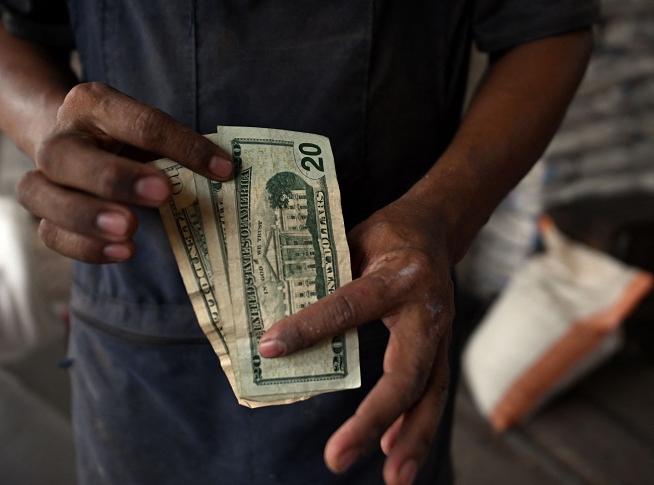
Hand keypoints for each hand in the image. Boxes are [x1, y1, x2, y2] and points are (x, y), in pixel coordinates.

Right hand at [16, 82, 232, 262]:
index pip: (139, 123)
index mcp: (92, 104)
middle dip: (115, 177)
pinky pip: (51, 233)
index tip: (222, 169)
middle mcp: (59, 136)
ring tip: (129, 232)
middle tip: (162, 193)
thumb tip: (222, 174)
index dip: (183, 145)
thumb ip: (174, 149)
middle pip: (68, 156)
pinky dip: (85, 247)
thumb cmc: (124, 140)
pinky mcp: (42, 211)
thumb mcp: (146, 132)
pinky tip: (124, 251)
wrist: (73, 142)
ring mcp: (43, 175)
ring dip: (87, 217)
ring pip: (41, 195)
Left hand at [258, 197, 454, 484]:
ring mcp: (440, 332)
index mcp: (399, 274)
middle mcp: (426, 308)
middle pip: (404, 373)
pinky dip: (414, 425)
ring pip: (429, 393)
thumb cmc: (387, 234)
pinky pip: (432, 392)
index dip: (309, 327)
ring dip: (410, 439)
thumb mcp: (354, 241)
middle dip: (372, 419)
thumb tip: (282, 321)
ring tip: (393, 478)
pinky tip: (394, 454)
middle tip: (337, 456)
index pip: (348, 306)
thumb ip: (327, 279)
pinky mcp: (440, 348)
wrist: (437, 228)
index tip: (271, 348)